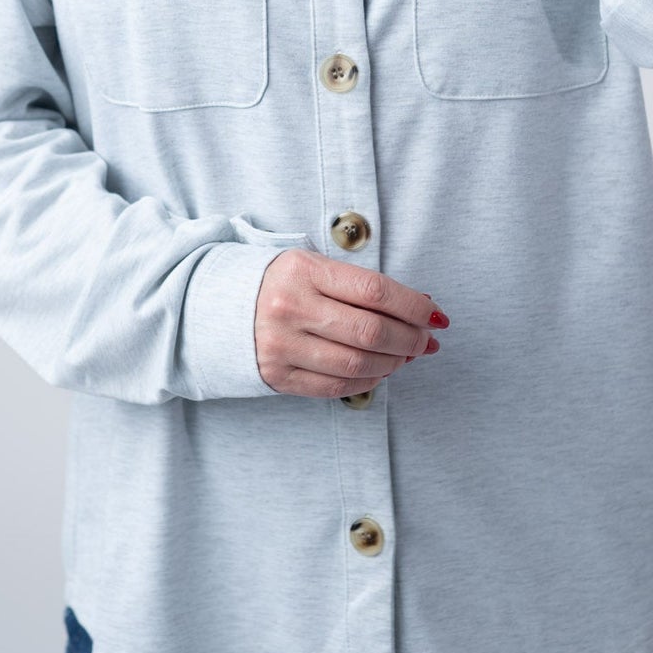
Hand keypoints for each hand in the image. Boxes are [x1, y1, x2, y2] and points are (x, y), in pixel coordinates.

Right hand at [254, 249, 446, 397]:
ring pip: (357, 363)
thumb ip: (360, 285)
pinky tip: (379, 370)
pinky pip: (336, 386)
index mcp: (303, 270)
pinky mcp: (277, 375)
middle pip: (371, 332)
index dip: (414, 306)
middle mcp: (290, 307)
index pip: (375, 291)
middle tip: (426, 340)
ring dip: (394, 363)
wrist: (218, 307)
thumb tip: (422, 307)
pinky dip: (368, 380)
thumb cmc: (280, 283)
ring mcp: (281, 344)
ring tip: (406, 355)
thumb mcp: (313, 266)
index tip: (435, 314)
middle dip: (411, 339)